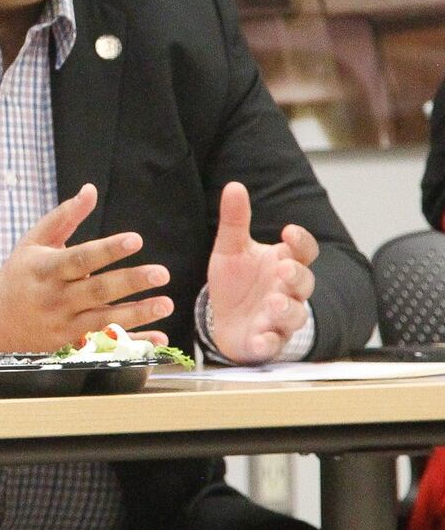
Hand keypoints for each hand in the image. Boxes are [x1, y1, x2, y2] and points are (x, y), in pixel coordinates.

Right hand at [0, 184, 172, 352]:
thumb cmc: (20, 273)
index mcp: (46, 268)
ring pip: (104, 319)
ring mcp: (62, 323)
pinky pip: (105, 343)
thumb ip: (65, 217)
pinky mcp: (70, 343)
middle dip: (130, 281)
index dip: (108, 249)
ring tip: (165, 303)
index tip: (135, 239)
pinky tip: (158, 338)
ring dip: (137, 313)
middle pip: (97, 289)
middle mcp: (55, 297)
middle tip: (161, 273)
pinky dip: (132, 343)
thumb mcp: (35, 241)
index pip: (80, 258)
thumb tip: (90, 190)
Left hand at [205, 181, 315, 363]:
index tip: (288, 231)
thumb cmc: (237, 282)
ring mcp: (279, 318)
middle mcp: (287, 291)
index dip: (300, 242)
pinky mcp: (266, 342)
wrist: (224, 319)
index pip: (303, 251)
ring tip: (274, 302)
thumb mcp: (230, 248)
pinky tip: (261, 339)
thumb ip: (234, 220)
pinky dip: (268, 342)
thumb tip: (234, 186)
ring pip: (294, 315)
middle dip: (296, 277)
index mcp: (283, 263)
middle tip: (284, 270)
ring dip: (286, 309)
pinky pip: (273, 344)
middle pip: (304, 283)